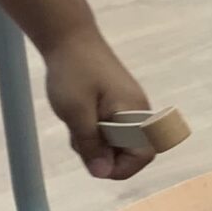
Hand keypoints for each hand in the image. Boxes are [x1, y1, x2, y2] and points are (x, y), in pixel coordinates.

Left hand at [43, 23, 153, 181]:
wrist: (69, 37)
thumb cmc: (73, 73)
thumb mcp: (76, 113)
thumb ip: (91, 144)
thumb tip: (103, 173)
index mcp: (134, 112)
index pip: (143, 154)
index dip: (120, 168)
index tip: (94, 164)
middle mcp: (138, 111)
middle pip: (131, 151)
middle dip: (105, 155)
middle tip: (79, 142)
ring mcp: (128, 106)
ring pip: (118, 141)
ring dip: (97, 143)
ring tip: (75, 126)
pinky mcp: (117, 103)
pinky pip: (112, 128)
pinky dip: (95, 131)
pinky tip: (78, 119)